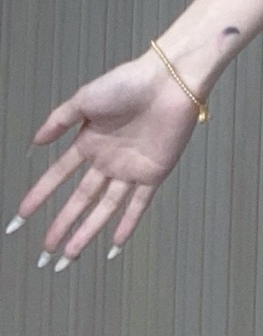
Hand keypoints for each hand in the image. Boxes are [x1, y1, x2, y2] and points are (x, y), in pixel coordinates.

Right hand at [8, 52, 204, 266]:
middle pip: (80, 200)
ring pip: (105, 208)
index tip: (21, 217)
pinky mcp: (154, 172)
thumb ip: (59, 120)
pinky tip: (114, 245)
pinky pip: (139, 204)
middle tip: (45, 250)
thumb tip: (35, 142)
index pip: (58, 176)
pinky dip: (127, 224)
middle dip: (61, 225)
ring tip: (69, 255)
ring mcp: (130, 168)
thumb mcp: (84, 99)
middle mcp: (108, 159)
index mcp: (89, 142)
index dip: (39, 196)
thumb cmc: (128, 83)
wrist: (168, 81)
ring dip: (87, 231)